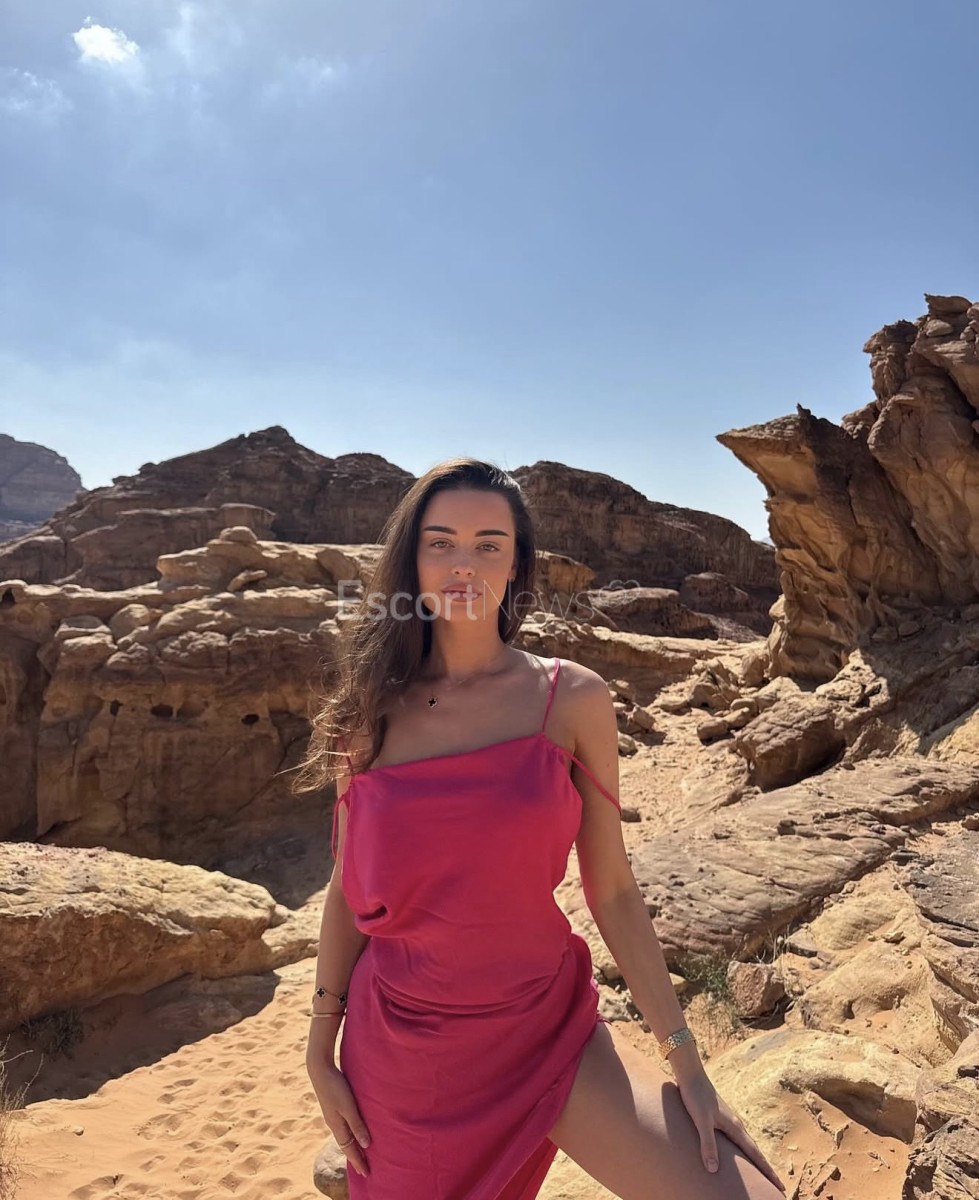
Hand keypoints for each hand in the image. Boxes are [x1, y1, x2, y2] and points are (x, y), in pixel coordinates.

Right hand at [306, 1054, 371, 1178]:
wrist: (320, 1069)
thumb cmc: (336, 1087)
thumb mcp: (348, 1107)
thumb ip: (357, 1125)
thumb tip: (366, 1145)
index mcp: (336, 1126)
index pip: (349, 1150)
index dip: (358, 1161)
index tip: (366, 1173)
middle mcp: (334, 1123)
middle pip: (346, 1145)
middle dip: (356, 1157)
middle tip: (365, 1169)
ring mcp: (333, 1115)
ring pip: (345, 1136)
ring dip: (354, 1146)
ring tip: (362, 1153)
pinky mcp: (335, 1106)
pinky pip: (345, 1126)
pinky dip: (351, 1133)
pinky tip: (355, 1130)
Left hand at [674, 1067, 785, 1193]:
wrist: (691, 1075)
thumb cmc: (695, 1097)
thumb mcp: (701, 1122)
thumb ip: (707, 1144)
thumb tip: (713, 1170)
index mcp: (735, 1127)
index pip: (755, 1154)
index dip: (767, 1171)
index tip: (781, 1186)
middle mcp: (737, 1125)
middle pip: (755, 1151)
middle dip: (766, 1169)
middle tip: (778, 1185)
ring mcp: (730, 1121)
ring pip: (748, 1144)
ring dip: (756, 1159)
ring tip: (762, 1173)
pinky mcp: (722, 1118)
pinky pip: (739, 1139)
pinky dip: (745, 1150)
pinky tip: (740, 1153)